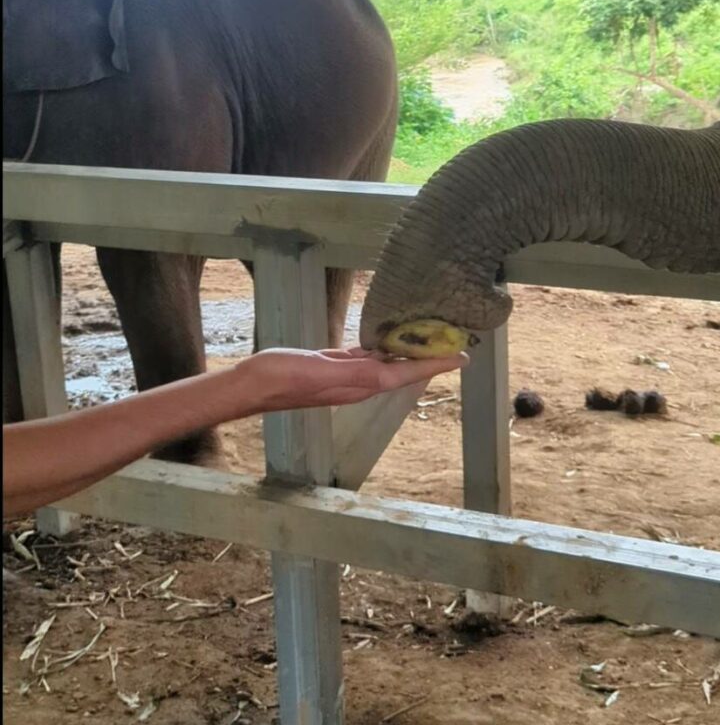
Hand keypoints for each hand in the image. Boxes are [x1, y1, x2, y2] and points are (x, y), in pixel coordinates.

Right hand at [234, 346, 468, 411]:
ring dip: (407, 354)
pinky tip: (383, 340)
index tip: (462, 357)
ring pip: (386, 364)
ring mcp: (344, 377)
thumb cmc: (281, 377)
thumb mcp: (318, 370)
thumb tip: (387, 369)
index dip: (434, 365)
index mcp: (359, 384)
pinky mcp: (330, 367)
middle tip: (453, 343)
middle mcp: (357, 384)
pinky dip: (380, 349)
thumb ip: (352, 371)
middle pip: (403, 371)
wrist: (251, 385)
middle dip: (428, 359)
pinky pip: (365, 358)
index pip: (405, 374)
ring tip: (427, 338)